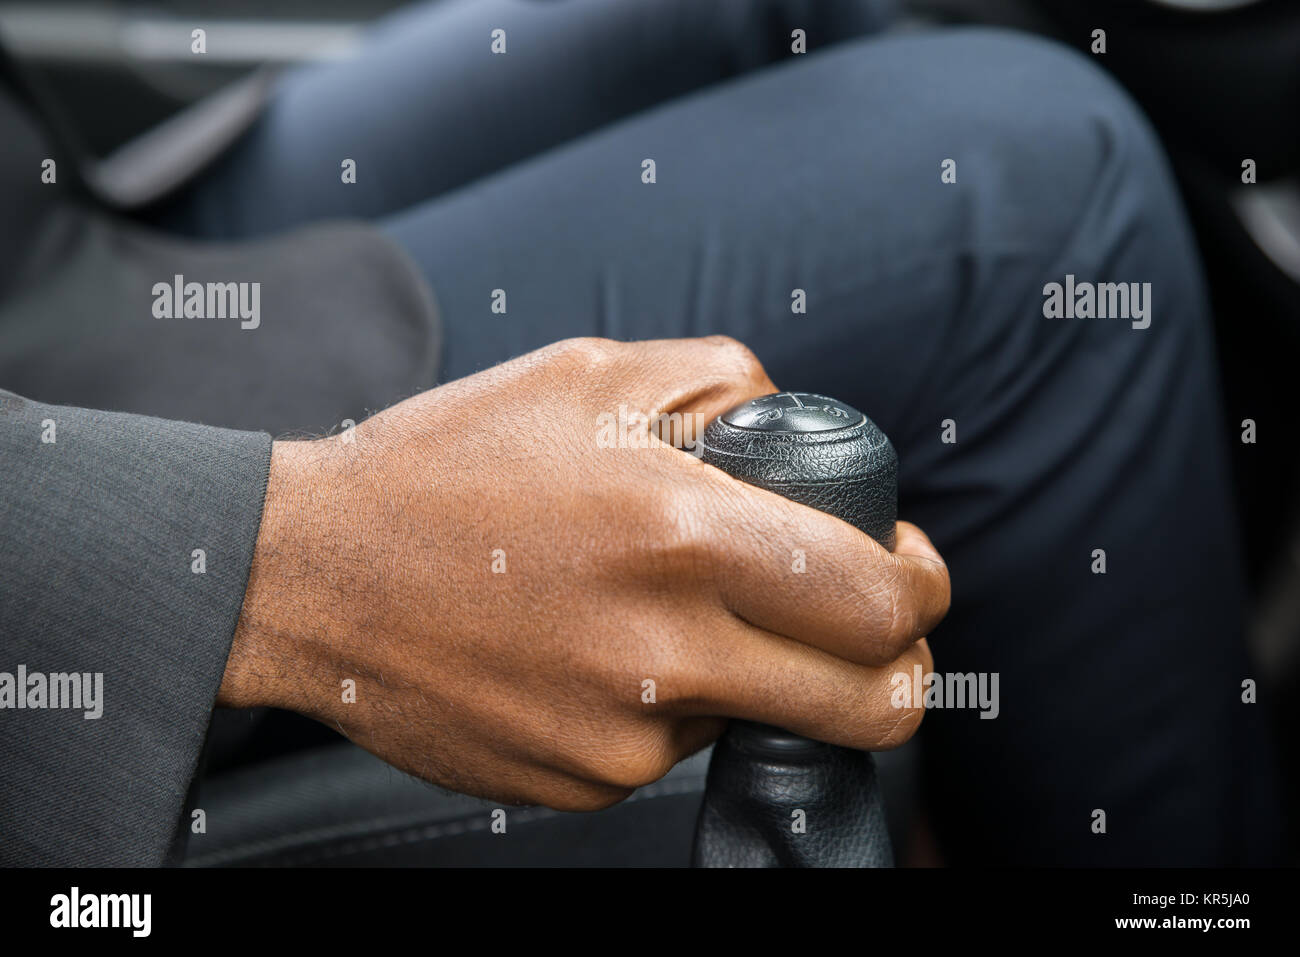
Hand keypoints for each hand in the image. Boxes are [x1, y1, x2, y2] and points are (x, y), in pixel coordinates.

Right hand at [218, 336, 948, 810]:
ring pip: (765, 720)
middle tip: (869, 633)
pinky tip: (591, 648)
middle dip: (900, 671)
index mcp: (681, 535)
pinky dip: (664, 700)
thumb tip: (809, 441)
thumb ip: (729, 389)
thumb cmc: (449, 463)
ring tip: (662, 609)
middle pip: (871, 707)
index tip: (909, 571)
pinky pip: (671, 746)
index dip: (921, 589)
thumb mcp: (592, 375)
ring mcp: (622, 735)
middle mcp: (663, 652)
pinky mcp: (580, 781)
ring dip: (756, 672)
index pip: (879, 602)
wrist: (313, 573)